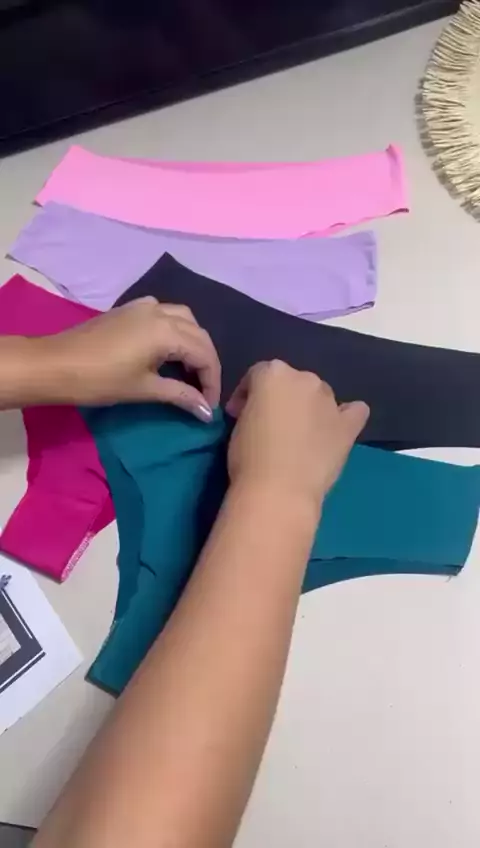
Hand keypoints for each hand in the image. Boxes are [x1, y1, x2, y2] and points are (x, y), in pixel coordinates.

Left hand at [38, 298, 220, 419]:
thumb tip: (206, 412)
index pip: (204, 354)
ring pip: (184, 320)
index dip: (211, 382)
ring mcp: (144, 306)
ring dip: (193, 344)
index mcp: (167, 330)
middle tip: (203, 393)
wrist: (55, 364)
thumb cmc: (100, 380)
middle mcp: (161, 311)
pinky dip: (176, 331)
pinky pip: (165, 314)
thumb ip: (180, 395)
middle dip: (206, 364)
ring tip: (189, 371)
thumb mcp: (144, 389)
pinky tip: (168, 351)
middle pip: (199, 335)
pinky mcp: (130, 309)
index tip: (208, 408)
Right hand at [226, 360, 368, 511]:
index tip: (239, 416)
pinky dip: (346, 416)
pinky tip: (336, 428)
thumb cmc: (248, 457)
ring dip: (308, 409)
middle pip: (292, 382)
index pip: (257, 375)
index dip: (246, 396)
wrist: (278, 490)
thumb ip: (252, 408)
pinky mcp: (347, 426)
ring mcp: (330, 402)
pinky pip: (355, 411)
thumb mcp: (238, 423)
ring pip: (320, 396)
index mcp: (274, 373)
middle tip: (268, 427)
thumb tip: (260, 414)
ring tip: (299, 436)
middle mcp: (305, 379)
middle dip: (280, 400)